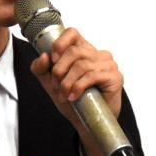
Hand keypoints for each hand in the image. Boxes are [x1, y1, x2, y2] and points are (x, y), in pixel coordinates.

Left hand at [29, 28, 122, 155]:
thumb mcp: (51, 83)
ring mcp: (108, 64)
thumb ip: (41, 69)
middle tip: (57, 85)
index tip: (53, 60)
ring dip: (68, 82)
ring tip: (65, 95)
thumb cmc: (73, 99)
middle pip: (74, 51)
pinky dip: (79, 87)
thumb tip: (44, 56)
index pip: (72, 33)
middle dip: (60, 70)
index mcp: (83, 50)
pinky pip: (92, 76)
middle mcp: (97, 54)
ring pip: (82, 65)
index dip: (60, 43)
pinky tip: (74, 97)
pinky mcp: (114, 77)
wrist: (88, 122)